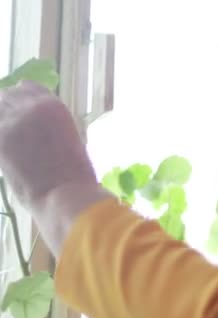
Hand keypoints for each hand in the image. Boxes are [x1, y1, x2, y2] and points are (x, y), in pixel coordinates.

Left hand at [0, 81, 109, 255]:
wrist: (64, 194)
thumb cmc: (76, 173)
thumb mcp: (69, 138)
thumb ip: (48, 125)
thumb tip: (31, 126)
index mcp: (53, 105)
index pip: (28, 88)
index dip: (23, 98)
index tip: (21, 111)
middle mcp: (29, 107)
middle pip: (6, 95)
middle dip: (6, 107)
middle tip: (12, 128)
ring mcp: (10, 122)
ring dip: (1, 119)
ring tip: (9, 137)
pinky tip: (4, 149)